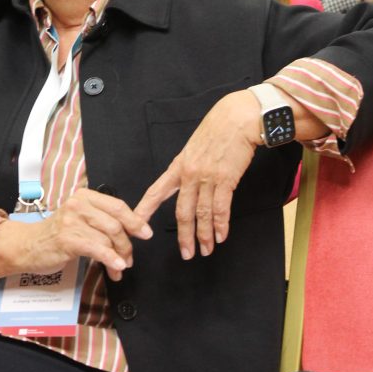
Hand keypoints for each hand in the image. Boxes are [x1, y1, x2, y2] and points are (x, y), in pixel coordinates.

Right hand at [0, 188, 152, 281]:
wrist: (29, 245)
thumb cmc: (57, 234)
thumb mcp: (80, 219)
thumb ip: (102, 220)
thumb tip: (131, 231)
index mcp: (84, 196)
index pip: (117, 205)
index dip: (134, 220)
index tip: (146, 233)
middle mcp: (78, 204)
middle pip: (116, 223)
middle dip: (128, 243)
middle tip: (130, 258)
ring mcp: (72, 220)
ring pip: (108, 238)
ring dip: (119, 257)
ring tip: (119, 268)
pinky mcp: (68, 239)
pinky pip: (97, 249)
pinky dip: (110, 259)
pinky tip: (116, 268)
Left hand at [134, 90, 260, 259]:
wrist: (237, 118)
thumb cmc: (218, 128)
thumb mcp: (195, 145)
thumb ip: (189, 165)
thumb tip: (188, 182)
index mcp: (179, 165)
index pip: (157, 190)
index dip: (145, 209)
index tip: (135, 222)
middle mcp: (190, 173)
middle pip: (182, 211)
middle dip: (184, 236)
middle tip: (186, 253)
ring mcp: (208, 177)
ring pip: (202, 214)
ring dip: (205, 235)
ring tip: (206, 250)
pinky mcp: (226, 180)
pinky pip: (221, 208)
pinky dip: (221, 225)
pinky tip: (221, 236)